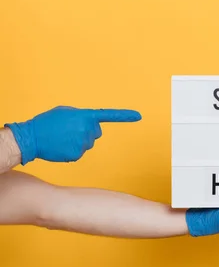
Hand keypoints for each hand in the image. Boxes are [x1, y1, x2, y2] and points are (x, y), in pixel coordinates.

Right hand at [4, 106, 141, 164]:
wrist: (31, 138)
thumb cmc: (47, 122)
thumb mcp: (65, 112)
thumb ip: (81, 116)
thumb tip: (90, 123)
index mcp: (85, 116)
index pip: (108, 115)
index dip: (124, 116)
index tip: (138, 116)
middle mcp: (87, 129)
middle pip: (95, 132)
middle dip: (86, 131)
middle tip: (69, 130)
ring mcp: (83, 143)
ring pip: (87, 143)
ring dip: (78, 141)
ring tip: (62, 138)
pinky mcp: (77, 154)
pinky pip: (80, 152)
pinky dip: (72, 150)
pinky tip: (61, 147)